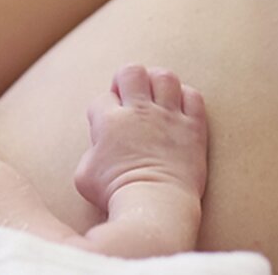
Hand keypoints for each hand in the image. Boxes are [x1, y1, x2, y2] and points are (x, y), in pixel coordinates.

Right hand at [74, 65, 207, 210]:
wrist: (155, 205)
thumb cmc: (115, 194)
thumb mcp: (84, 176)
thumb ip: (89, 153)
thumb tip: (99, 147)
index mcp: (109, 121)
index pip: (101, 98)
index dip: (101, 111)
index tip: (106, 127)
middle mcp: (139, 112)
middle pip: (131, 72)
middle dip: (126, 80)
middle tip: (127, 97)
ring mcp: (168, 117)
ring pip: (164, 77)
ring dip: (157, 82)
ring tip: (155, 96)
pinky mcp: (193, 128)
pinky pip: (193, 97)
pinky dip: (185, 97)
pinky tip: (178, 109)